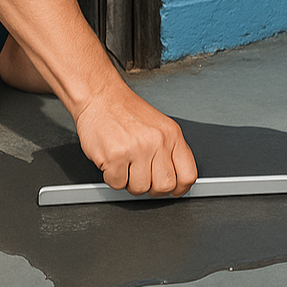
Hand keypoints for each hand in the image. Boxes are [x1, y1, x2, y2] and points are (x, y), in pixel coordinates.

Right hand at [74, 84, 196, 197]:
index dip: (178, 188)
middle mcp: (157, 141)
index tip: (171, 189)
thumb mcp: (157, 126)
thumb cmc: (123, 111)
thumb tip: (173, 178)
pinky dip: (111, 177)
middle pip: (164, 186)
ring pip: (139, 188)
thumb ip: (168, 150)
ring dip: (128, 181)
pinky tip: (111, 162)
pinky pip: (117, 183)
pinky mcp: (115, 156)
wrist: (98, 96)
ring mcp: (137, 149)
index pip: (187, 175)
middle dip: (150, 187)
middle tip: (140, 175)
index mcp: (171, 135)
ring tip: (123, 164)